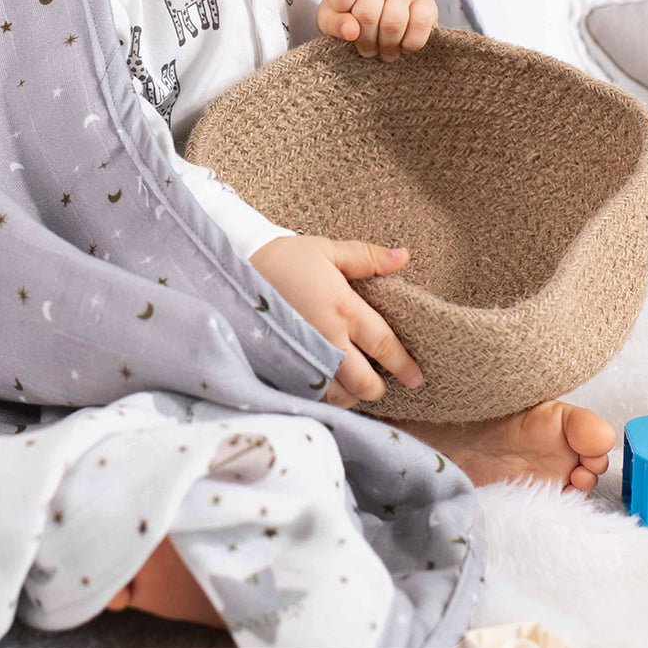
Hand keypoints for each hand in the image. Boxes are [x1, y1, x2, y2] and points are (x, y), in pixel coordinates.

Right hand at [249, 234, 422, 407]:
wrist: (230, 271)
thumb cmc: (283, 258)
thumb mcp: (326, 251)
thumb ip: (367, 257)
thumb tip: (404, 257)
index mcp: (343, 308)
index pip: (384, 345)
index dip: (404, 365)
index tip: (417, 377)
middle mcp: (327, 339)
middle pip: (366, 382)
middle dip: (379, 386)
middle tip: (381, 379)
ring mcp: (304, 358)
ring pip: (341, 395)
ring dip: (353, 394)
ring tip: (354, 383)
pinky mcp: (284, 369)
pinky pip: (313, 396)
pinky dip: (326, 396)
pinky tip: (328, 385)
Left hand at [317, 0, 437, 60]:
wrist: (381, 20)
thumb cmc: (351, 17)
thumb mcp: (332, 19)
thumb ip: (334, 23)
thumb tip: (351, 32)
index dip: (341, 5)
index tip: (344, 16)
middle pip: (368, 13)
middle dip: (365, 39)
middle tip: (366, 47)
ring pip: (394, 23)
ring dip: (386, 46)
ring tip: (383, 50)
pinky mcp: (426, 2)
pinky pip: (420, 27)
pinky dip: (409, 45)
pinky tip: (401, 45)